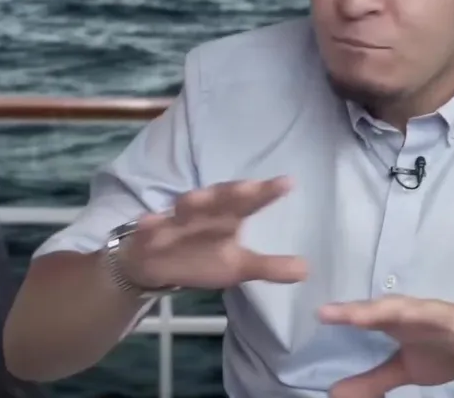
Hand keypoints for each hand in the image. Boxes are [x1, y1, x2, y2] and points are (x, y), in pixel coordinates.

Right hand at [118, 177, 306, 289]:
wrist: (155, 261)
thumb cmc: (202, 255)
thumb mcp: (238, 266)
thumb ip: (269, 267)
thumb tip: (307, 270)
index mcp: (226, 215)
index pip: (249, 201)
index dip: (267, 193)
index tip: (288, 183)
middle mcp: (204, 211)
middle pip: (218, 197)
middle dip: (232, 192)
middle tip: (251, 187)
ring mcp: (175, 221)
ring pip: (184, 207)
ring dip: (191, 202)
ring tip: (196, 199)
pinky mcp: (149, 235)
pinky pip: (147, 228)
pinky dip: (148, 224)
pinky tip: (148, 222)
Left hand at [319, 296, 453, 397]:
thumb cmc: (443, 351)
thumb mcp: (404, 370)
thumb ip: (372, 380)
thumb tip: (335, 393)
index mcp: (392, 322)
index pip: (362, 317)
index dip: (340, 316)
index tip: (317, 316)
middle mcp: (407, 312)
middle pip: (377, 309)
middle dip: (354, 310)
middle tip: (326, 313)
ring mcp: (429, 312)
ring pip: (402, 308)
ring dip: (379, 310)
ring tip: (355, 315)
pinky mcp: (452, 316)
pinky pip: (436, 314)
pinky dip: (424, 314)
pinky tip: (409, 313)